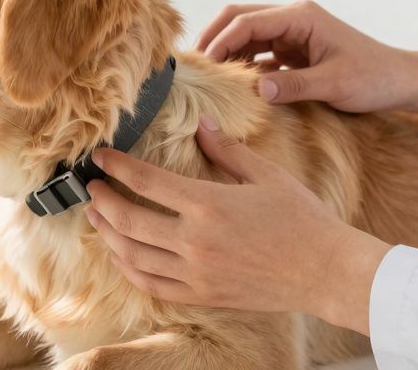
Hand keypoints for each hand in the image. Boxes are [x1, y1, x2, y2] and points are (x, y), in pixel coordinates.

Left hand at [85, 116, 390, 334]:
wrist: (327, 272)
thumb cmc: (303, 220)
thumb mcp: (266, 175)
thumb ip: (227, 150)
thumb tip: (201, 123)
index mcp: (208, 205)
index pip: (146, 180)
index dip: (116, 166)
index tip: (99, 157)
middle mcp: (195, 241)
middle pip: (129, 220)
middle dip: (102, 201)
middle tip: (91, 187)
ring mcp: (196, 273)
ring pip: (133, 256)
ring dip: (108, 234)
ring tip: (98, 217)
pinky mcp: (202, 295)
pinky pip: (152, 285)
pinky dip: (129, 269)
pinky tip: (121, 255)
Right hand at [195, 0, 417, 118]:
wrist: (402, 81)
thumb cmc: (374, 79)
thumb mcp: (334, 85)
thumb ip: (293, 86)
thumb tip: (254, 90)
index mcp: (300, 17)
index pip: (247, 21)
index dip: (219, 40)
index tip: (201, 64)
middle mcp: (293, 18)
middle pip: (239, 18)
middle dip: (214, 38)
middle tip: (193, 65)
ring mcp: (294, 32)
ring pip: (247, 34)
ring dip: (227, 51)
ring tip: (207, 76)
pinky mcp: (296, 49)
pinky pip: (260, 51)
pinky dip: (244, 64)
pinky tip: (233, 83)